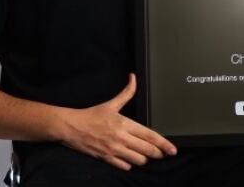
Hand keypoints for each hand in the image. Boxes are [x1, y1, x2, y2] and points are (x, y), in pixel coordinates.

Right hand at [56, 73, 177, 170]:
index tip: (172, 149)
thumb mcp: (111, 103)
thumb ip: (126, 92)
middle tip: (162, 153)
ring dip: (143, 159)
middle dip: (158, 153)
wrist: (71, 127)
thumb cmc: (91, 115)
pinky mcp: (106, 158)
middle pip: (148, 150)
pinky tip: (129, 159)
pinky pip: (124, 166)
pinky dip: (129, 164)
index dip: (164, 144)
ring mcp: (114, 150)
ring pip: (138, 160)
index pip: (150, 136)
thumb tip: (133, 78)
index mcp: (125, 124)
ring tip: (144, 154)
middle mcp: (121, 138)